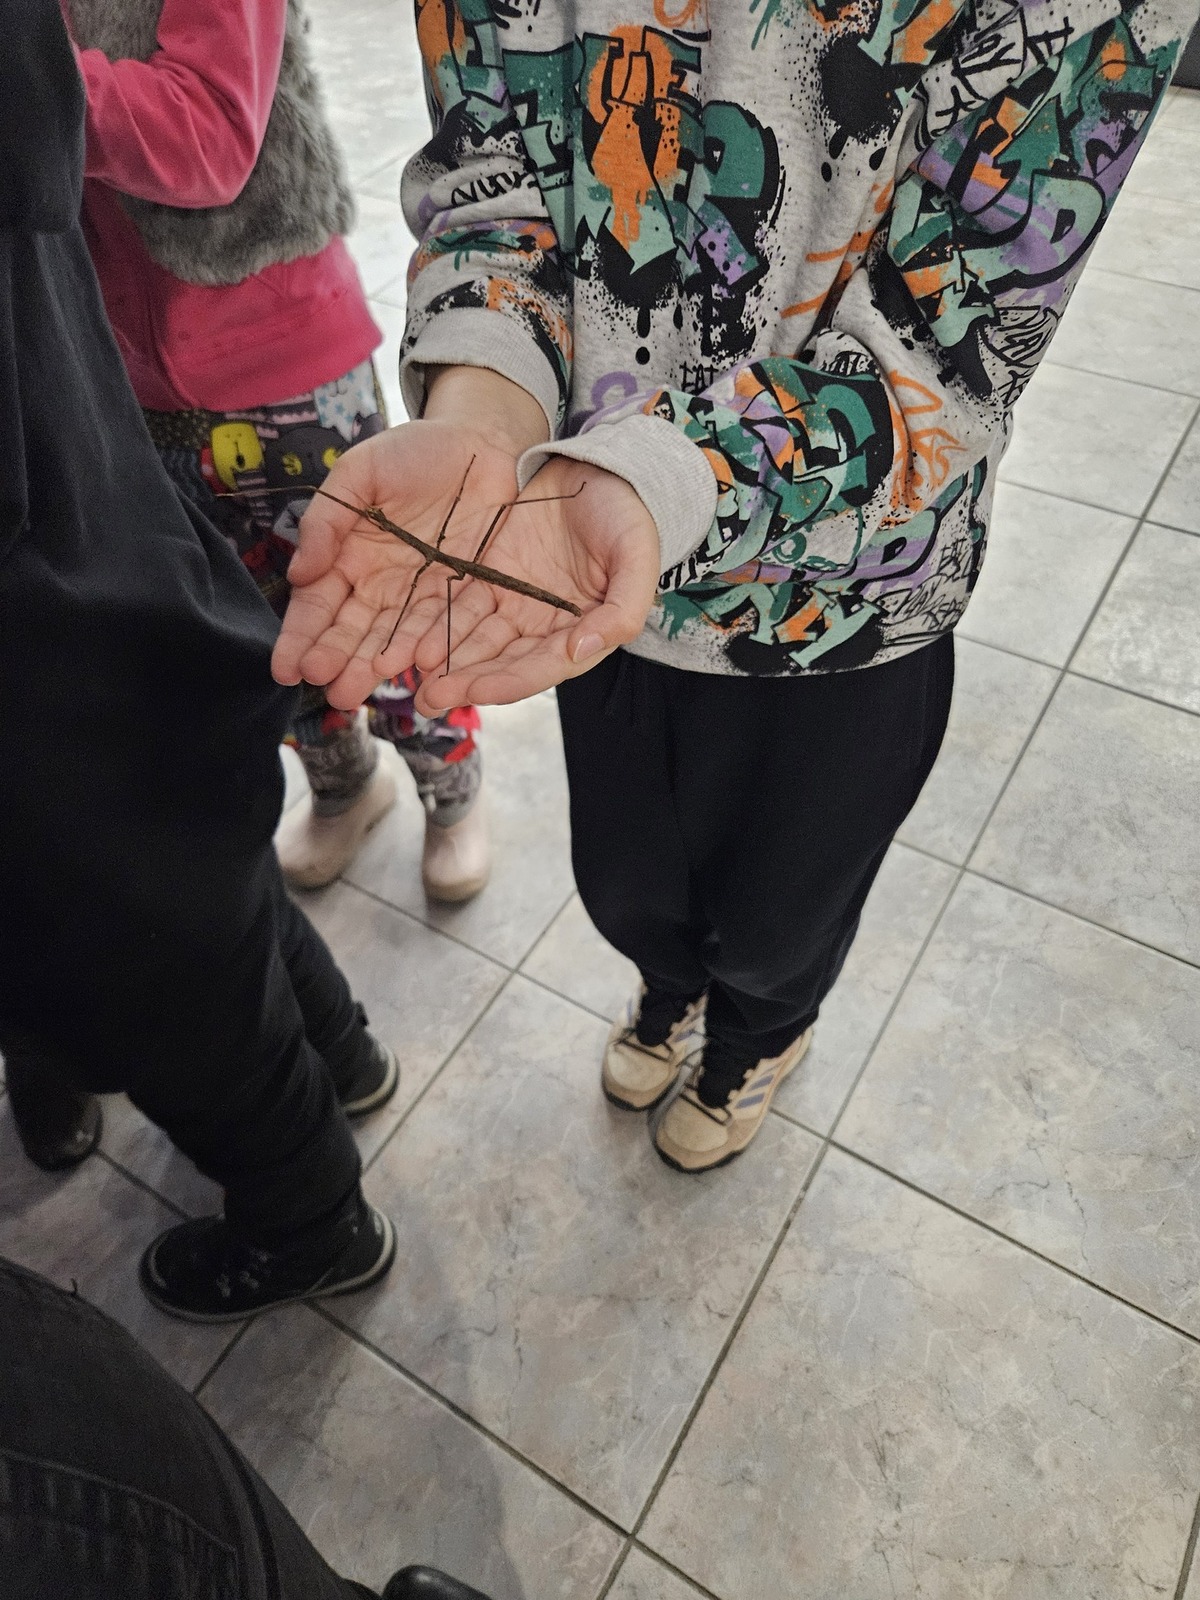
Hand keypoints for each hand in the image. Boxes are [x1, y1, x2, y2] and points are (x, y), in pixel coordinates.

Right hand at [270, 417, 521, 707]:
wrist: (484, 442)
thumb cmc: (416, 451)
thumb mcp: (360, 472)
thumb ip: (327, 519)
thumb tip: (299, 573)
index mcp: (347, 557)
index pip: (316, 606)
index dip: (299, 637)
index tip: (284, 669)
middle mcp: (379, 585)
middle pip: (350, 632)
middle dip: (332, 661)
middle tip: (321, 686)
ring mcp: (419, 595)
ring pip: (388, 640)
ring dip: (368, 668)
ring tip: (351, 693)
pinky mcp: (458, 598)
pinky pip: (437, 629)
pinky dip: (420, 651)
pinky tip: (406, 671)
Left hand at [402, 455, 659, 713]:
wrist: (599, 469)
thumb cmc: (627, 514)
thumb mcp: (636, 556)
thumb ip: (623, 609)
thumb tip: (583, 649)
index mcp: (581, 633)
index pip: (540, 668)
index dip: (507, 682)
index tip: (474, 691)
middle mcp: (543, 628)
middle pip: (500, 664)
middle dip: (464, 682)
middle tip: (428, 699)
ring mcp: (513, 604)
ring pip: (472, 641)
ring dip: (443, 661)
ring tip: (408, 675)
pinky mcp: (488, 579)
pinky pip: (457, 607)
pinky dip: (434, 625)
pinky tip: (409, 639)